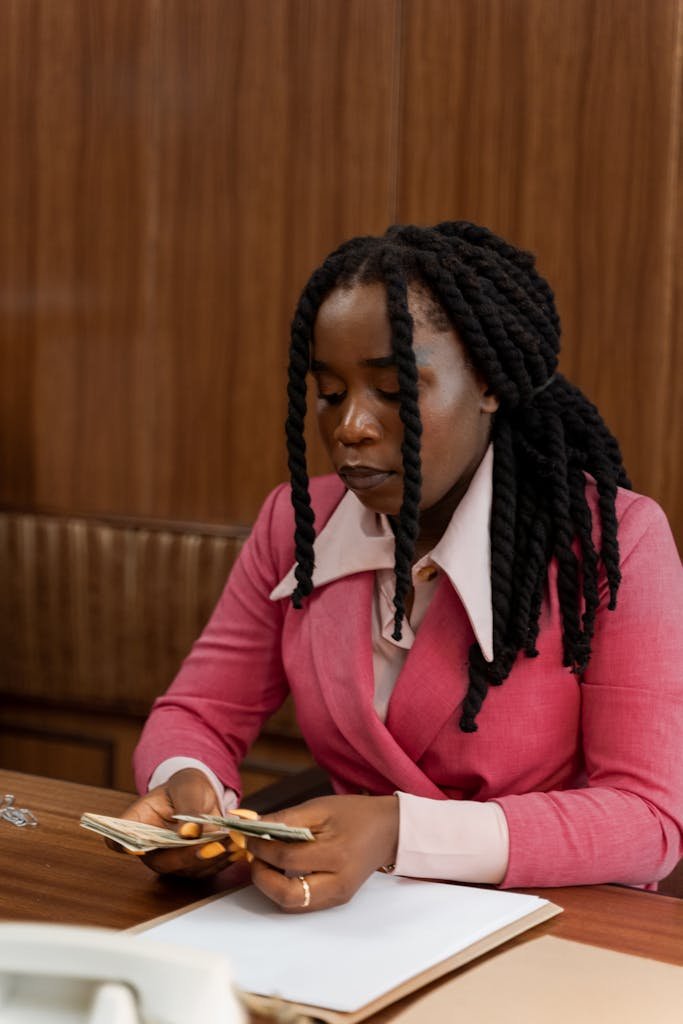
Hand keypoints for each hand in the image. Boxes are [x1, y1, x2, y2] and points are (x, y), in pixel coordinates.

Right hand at [110, 767, 241, 877]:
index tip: (134, 846)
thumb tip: (189, 834)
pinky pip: (205, 870)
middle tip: (213, 845)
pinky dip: (222, 860)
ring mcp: (170, 860)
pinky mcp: (190, 866)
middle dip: (188, 856)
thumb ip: (189, 808)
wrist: (203, 794)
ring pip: (186, 870)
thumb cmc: (187, 786)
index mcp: (137, 823)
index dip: (122, 845)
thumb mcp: (188, 787)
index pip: (117, 839)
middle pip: (160, 862)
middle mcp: (149, 847)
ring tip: (232, 841)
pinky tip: (236, 846)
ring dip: (212, 858)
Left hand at [246, 794, 398, 911]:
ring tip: (265, 862)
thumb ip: (288, 818)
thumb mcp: (321, 807)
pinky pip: (303, 902)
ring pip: (292, 904)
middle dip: (261, 877)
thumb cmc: (355, 815)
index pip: (288, 858)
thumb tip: (254, 825)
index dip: (262, 848)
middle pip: (287, 895)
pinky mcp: (336, 900)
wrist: (388, 831)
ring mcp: (338, 896)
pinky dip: (285, 888)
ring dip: (271, 886)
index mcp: (337, 854)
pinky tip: (280, 869)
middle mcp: (338, 883)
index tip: (248, 836)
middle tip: (253, 856)